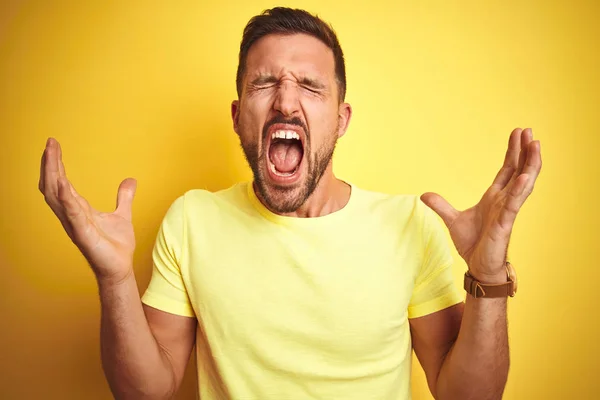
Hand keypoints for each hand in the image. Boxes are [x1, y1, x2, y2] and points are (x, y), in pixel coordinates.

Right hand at [39, 138, 136, 284]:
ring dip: (53, 175)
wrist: (120, 268)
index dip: (56, 164)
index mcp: (78, 209)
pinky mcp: (84, 235)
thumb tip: (131, 180)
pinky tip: (63, 184)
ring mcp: (75, 225)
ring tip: (51, 155)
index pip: (61, 182)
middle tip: (49, 143)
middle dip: (50, 164)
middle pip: (53, 185)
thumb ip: (124, 197)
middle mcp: (71, 215)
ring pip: (57, 196)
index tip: (53, 145)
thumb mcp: (123, 215)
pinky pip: (72, 214)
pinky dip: (67, 198)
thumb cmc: (116, 246)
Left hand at [420, 128, 541, 282]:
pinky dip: (519, 189)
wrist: (477, 266)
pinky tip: (525, 176)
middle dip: (525, 151)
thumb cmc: (472, 244)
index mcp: (495, 197)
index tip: (518, 134)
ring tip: (536, 144)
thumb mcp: (452, 219)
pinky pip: (514, 203)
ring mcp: (507, 211)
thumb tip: (424, 194)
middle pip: (519, 170)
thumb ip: (440, 205)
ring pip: (523, 183)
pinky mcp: (505, 223)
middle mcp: (504, 201)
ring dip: (530, 164)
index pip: (507, 169)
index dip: (513, 152)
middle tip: (529, 131)